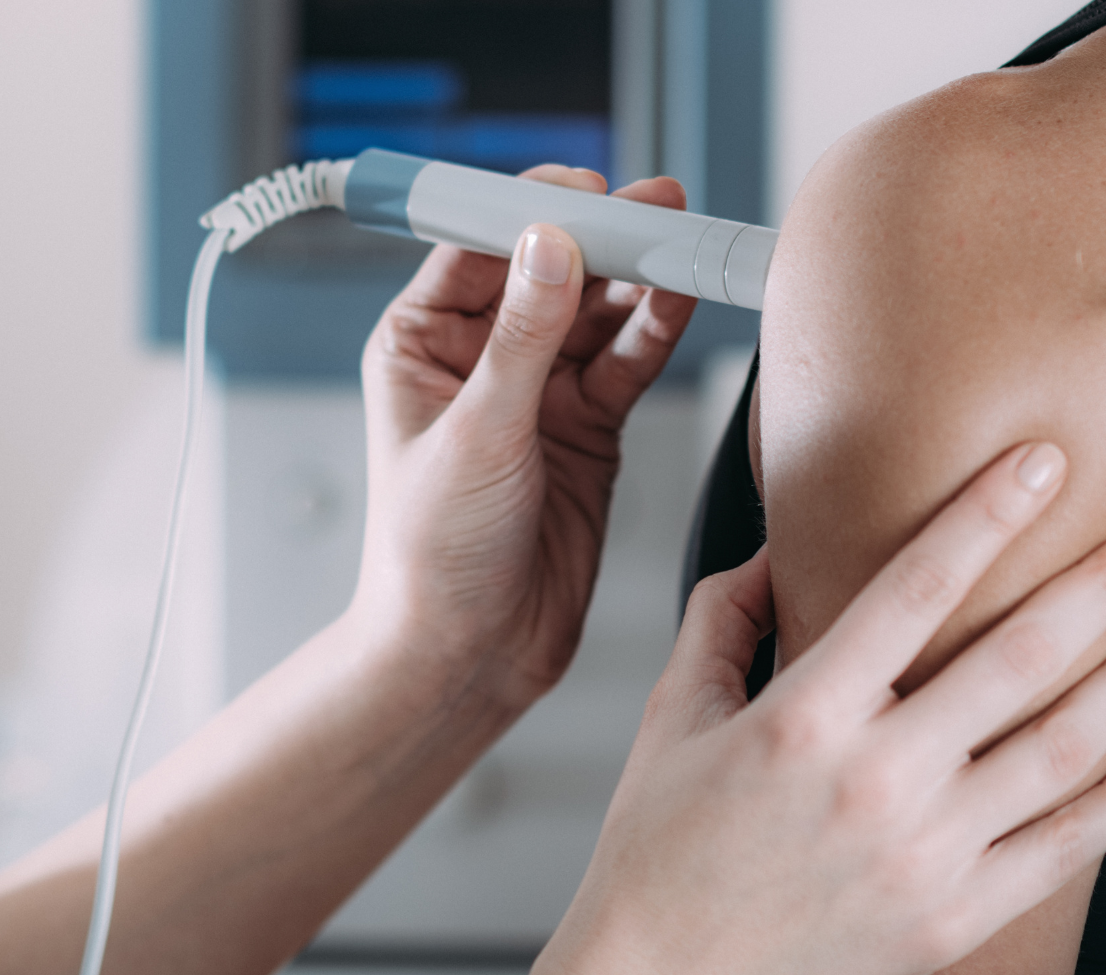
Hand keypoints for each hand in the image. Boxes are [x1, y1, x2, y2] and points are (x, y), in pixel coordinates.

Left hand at [349, 167, 699, 716]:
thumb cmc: (432, 555)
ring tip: (684, 244)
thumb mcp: (476, 434)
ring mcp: (538, 392)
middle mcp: (480, 358)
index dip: (532, 211)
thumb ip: (522, 339)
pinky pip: (627, 363)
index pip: (479, 247)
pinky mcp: (588, 429)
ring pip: (597, 313)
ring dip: (638, 280)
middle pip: (550, 269)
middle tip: (656, 208)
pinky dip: (656, 332)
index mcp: (421, 343)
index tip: (586, 190)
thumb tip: (549, 244)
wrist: (469, 654)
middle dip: (602, 237)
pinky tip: (682, 299)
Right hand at [489, 442, 1105, 974]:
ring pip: (1063, 749)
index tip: (1045, 460)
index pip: (918, 585)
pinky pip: (1067, 849)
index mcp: (802, 716)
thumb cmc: (661, 850)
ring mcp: (925, 855)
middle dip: (1101, 582)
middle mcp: (875, 780)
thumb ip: (724, 619)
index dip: (989, 510)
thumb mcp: (671, 715)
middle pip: (1021, 656)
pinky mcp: (955, 918)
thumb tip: (776, 553)